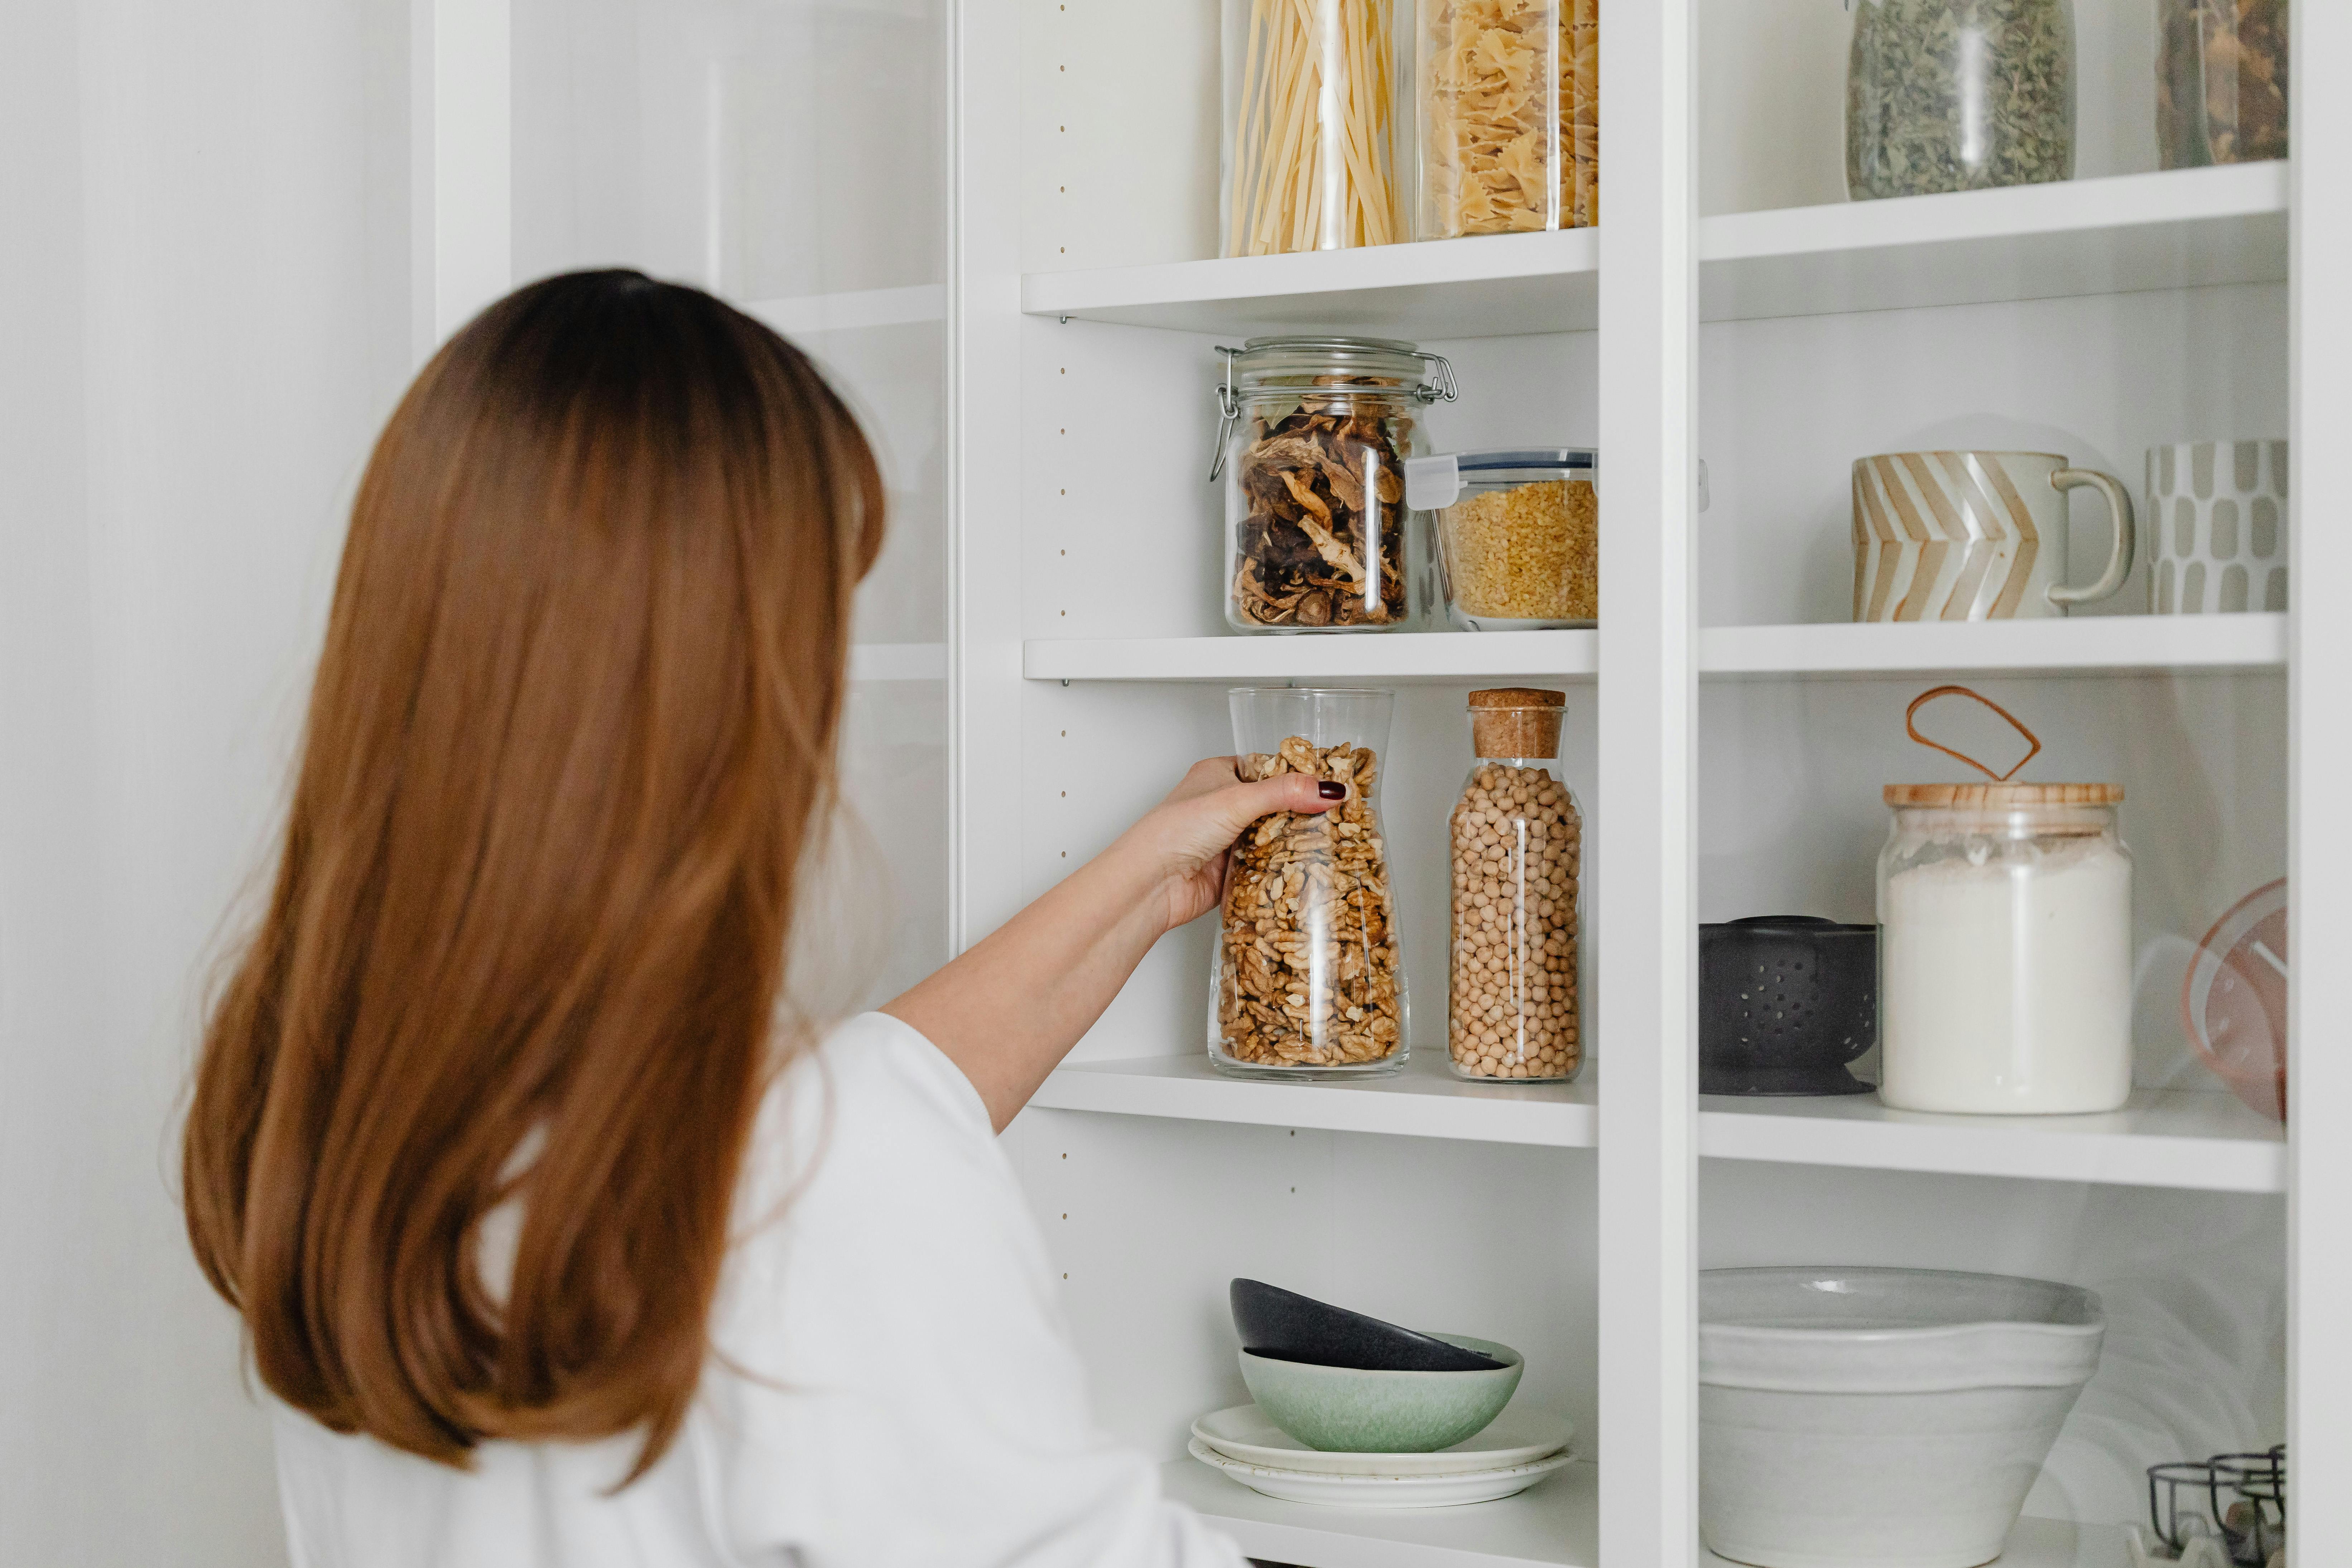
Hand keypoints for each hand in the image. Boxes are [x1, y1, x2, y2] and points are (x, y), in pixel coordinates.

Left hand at [1121, 757, 1343, 933]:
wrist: (1151, 883)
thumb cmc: (1174, 831)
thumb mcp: (1236, 800)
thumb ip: (1285, 793)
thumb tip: (1327, 789)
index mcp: (1220, 774)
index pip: (1270, 768)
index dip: (1299, 775)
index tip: (1331, 782)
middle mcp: (1223, 805)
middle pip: (1276, 804)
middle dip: (1303, 811)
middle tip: (1339, 814)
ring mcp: (1229, 838)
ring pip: (1274, 836)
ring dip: (1295, 841)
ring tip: (1333, 841)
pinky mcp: (1233, 870)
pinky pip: (1268, 865)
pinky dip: (1284, 867)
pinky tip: (1307, 867)